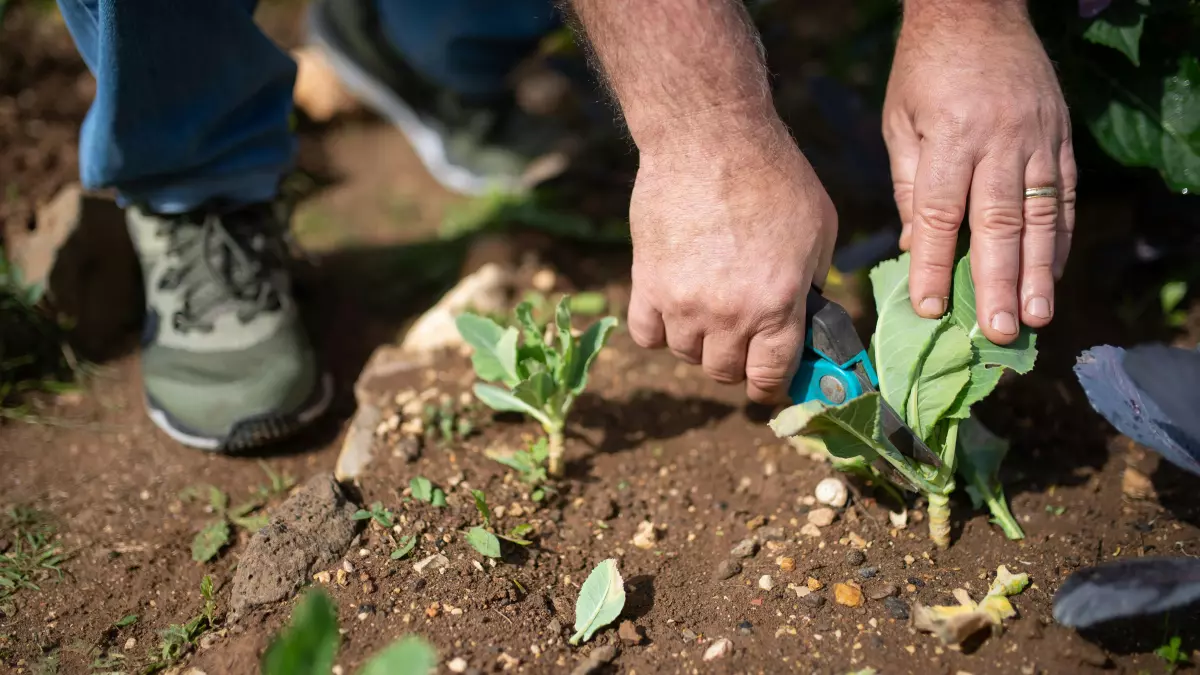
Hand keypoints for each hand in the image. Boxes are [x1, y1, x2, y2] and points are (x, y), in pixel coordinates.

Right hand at [627, 117, 836, 402]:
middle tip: (742, 337)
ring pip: (686, 355)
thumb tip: (806, 313)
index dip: (770, 385)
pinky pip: (647, 334)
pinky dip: (660, 329)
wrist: (708, 138)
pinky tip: (673, 307)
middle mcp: (729, 315)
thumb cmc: (772, 174)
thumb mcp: (820, 228)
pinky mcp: (645, 284)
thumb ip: (813, 280)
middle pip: (724, 372)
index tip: (768, 380)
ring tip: (708, 311)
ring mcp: (682, 303)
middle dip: (737, 361)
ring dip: (699, 342)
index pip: (769, 377)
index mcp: (778, 304)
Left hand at [883, 1, 1076, 343]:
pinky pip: (1063, 195)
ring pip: (1040, 216)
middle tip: (996, 332)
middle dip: (997, 283)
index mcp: (951, 138)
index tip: (930, 308)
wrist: (976, 9)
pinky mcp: (1059, 136)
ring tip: (1035, 318)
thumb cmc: (924, 71)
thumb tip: (916, 248)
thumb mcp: (901, 123)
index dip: (936, 265)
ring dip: (1038, 272)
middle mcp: (999, 141)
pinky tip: (1052, 274)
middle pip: (999, 224)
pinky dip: (1059, 239)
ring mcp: (1036, 138)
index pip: (941, 215)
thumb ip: (912, 187)